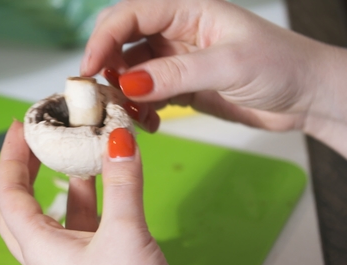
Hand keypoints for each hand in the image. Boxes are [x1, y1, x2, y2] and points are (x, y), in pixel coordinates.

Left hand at [0, 121, 194, 264]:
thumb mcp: (126, 234)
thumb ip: (123, 184)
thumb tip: (118, 139)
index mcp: (40, 250)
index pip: (9, 194)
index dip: (10, 157)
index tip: (19, 127)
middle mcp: (48, 259)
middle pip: (22, 206)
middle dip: (27, 170)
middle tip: (39, 140)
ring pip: (56, 217)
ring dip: (64, 184)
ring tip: (76, 152)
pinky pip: (82, 228)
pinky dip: (92, 203)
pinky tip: (106, 184)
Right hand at [81, 0, 346, 156]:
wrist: (307, 97)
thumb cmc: (281, 67)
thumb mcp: (230, 65)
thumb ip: (177, 73)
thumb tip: (127, 82)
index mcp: (187, 10)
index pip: (130, 14)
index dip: (103, 38)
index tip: (88, 69)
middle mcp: (176, 31)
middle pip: (122, 41)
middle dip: (106, 66)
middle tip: (100, 96)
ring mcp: (176, 60)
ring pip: (130, 71)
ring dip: (122, 94)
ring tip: (129, 115)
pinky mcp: (180, 86)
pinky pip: (145, 95)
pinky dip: (140, 109)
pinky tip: (150, 123)